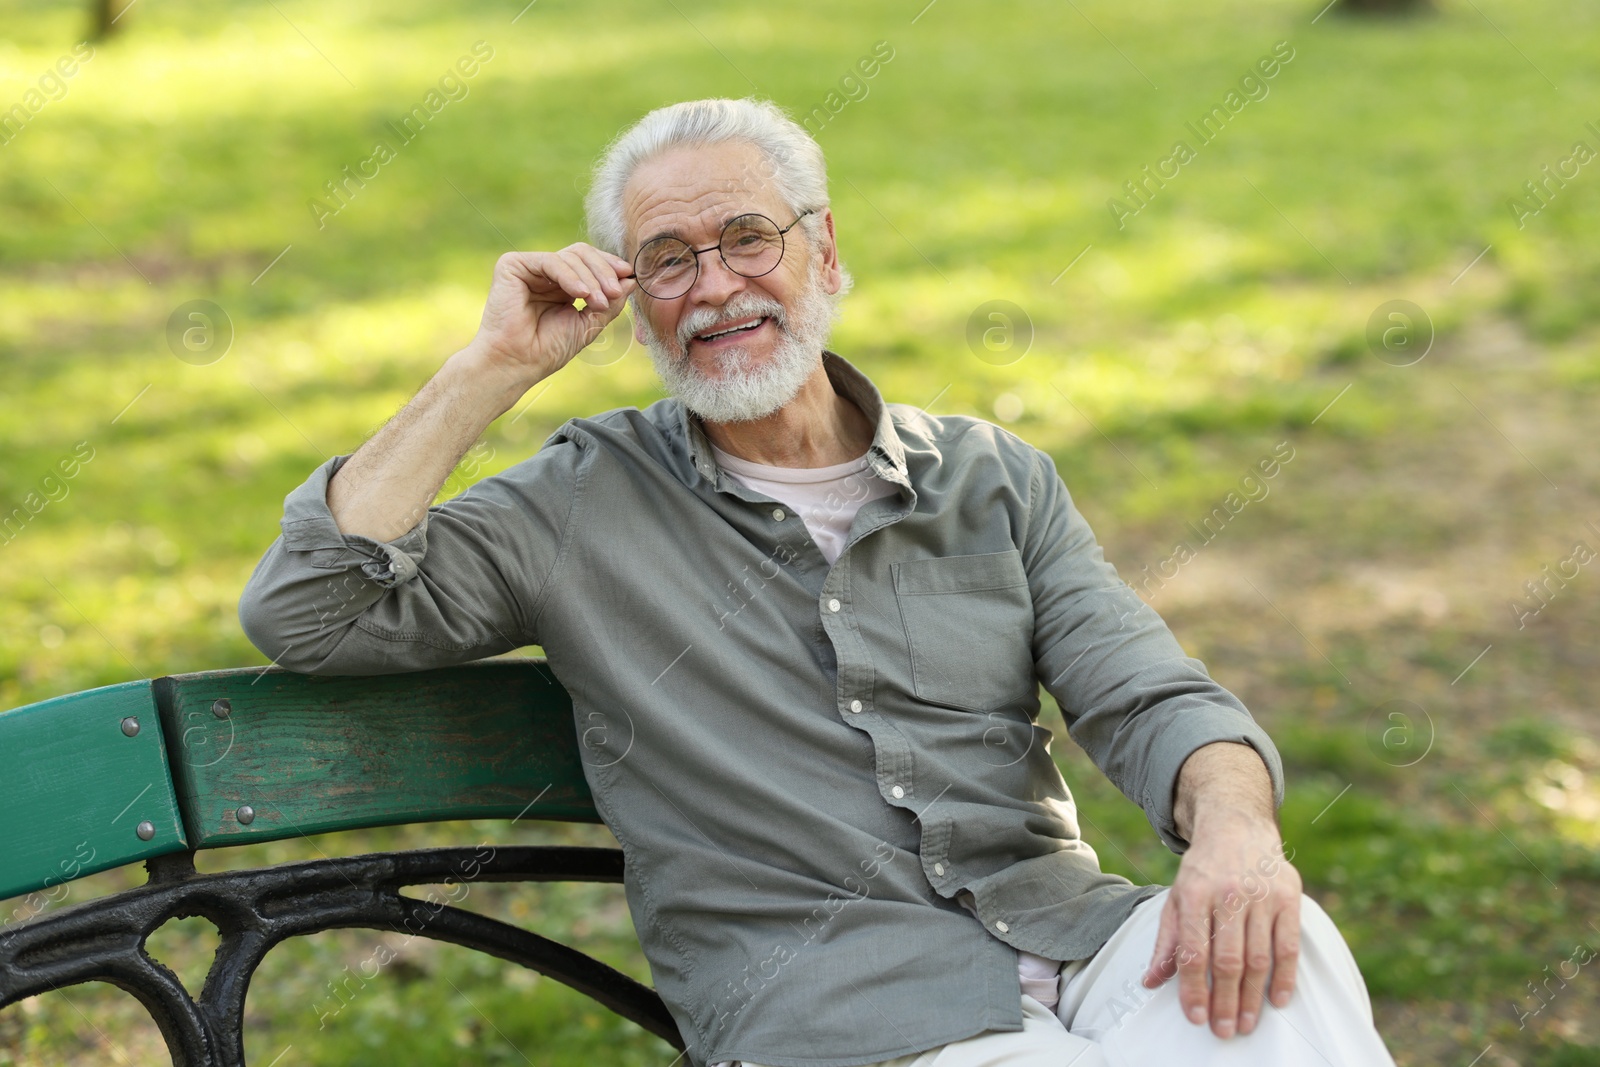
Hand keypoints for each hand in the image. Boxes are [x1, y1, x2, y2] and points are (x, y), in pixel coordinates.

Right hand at [467, 243, 637, 383]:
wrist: (516, 363)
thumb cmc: (548, 349)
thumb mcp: (589, 324)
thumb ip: (610, 303)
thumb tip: (631, 279)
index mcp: (562, 285)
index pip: (590, 263)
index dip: (610, 266)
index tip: (629, 277)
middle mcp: (546, 274)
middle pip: (583, 254)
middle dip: (604, 271)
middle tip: (615, 292)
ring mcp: (529, 268)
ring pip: (571, 255)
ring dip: (591, 278)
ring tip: (599, 301)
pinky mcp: (512, 265)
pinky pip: (550, 261)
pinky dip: (570, 276)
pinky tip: (581, 293)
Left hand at [1141, 812, 1300, 1038]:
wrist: (1237, 827)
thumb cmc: (1203, 871)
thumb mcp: (1177, 898)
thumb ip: (1167, 941)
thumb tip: (1150, 981)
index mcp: (1194, 893)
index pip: (1193, 951)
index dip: (1193, 989)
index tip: (1197, 1017)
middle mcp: (1228, 894)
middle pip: (1227, 960)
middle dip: (1225, 1001)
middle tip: (1224, 1031)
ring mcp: (1261, 895)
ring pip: (1258, 958)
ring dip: (1252, 997)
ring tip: (1246, 1023)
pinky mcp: (1288, 896)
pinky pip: (1288, 945)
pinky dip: (1285, 976)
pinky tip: (1277, 1000)